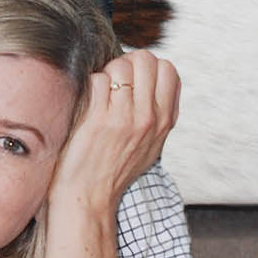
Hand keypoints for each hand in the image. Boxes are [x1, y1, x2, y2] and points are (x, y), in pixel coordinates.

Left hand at [52, 49, 180, 212]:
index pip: (168, 70)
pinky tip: (89, 102)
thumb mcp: (152, 144)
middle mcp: (148, 118)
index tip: (134, 78)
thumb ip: (159, 113)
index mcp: (164, 121)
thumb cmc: (115, 170)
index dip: (148, 66)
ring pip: (120, 66)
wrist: (90, 197)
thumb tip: (156, 80)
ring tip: (100, 91)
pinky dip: (91, 84)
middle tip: (114, 80)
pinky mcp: (98, 120)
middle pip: (146, 60)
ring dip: (107, 72)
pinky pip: (97, 80)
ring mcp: (124, 118)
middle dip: (127, 62)